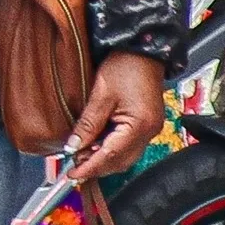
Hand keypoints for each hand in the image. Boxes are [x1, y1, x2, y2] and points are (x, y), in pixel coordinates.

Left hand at [60, 52, 168, 182]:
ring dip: (104, 159)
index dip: (90, 168)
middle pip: (121, 161)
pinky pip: (129, 146)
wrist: (144, 48)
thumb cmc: (126, 65)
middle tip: (74, 166)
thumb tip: (73, 146)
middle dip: (97, 167)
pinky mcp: (148, 123)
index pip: (111, 156)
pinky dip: (112, 149)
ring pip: (125, 156)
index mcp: (140, 125)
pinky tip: (97, 145)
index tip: (73, 175)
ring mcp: (151, 129)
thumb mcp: (101, 94)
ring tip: (82, 155)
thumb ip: (88, 124)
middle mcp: (150, 131)